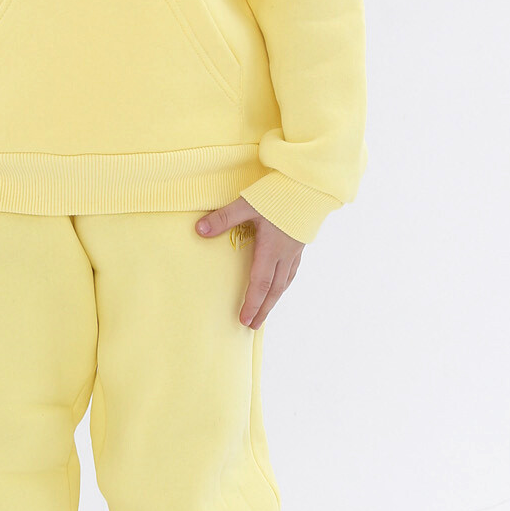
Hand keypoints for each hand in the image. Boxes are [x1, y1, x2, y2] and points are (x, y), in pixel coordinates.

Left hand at [195, 197, 303, 328]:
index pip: (260, 284)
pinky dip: (284, 282)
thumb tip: (199, 230)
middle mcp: (285, 253)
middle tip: (253, 326)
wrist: (310, 184)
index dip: (252, 303)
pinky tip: (281, 283)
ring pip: (285, 281)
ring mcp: (295, 249)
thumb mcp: (247, 204)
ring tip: (266, 310)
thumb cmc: (279, 193)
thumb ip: (223, 217)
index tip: (244, 320)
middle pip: (274, 290)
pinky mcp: (300, 241)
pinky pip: (292, 270)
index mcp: (271, 248)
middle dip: (263, 309)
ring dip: (274, 299)